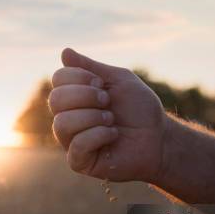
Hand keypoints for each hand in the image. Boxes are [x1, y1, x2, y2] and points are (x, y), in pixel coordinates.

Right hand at [49, 48, 169, 181]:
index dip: (80, 77)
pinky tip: (113, 135)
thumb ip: (91, 67)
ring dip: (93, 117)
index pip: (58, 79)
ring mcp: (71, 141)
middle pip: (55, 99)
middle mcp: (68, 117)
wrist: (159, 137)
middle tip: (107, 101)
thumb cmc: (140, 109)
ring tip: (111, 120)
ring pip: (62, 123)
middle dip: (86, 96)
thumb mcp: (118, 80)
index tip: (103, 84)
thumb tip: (64, 52)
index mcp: (75, 97)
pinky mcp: (80, 161)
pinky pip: (77, 145)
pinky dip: (98, 135)